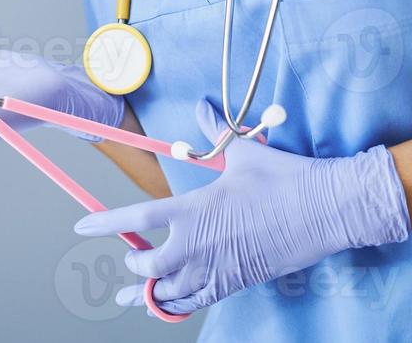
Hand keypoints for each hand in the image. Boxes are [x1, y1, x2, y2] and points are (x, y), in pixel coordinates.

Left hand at [73, 98, 410, 316]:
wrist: (328, 211)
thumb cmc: (285, 179)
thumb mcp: (244, 153)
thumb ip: (214, 133)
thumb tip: (202, 108)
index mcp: (196, 209)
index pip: (138, 219)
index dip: (106, 224)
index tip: (82, 227)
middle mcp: (201, 244)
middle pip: (150, 265)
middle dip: (135, 264)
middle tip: (130, 258)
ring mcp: (220, 268)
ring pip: (172, 292)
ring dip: (151, 294)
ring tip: (133, 296)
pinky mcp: (239, 282)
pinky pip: (199, 302)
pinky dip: (180, 304)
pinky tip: (171, 304)